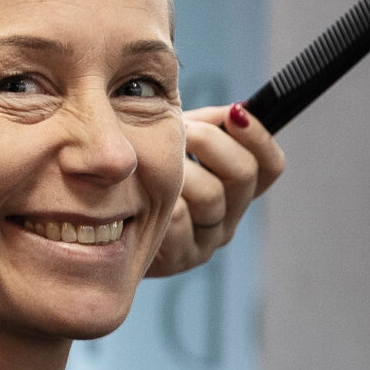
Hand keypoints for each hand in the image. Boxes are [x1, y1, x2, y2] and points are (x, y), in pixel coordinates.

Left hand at [144, 103, 283, 278]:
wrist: (99, 223)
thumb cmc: (137, 173)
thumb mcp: (174, 143)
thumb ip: (204, 125)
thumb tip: (235, 110)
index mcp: (235, 189)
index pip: (269, 166)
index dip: (259, 137)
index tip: (235, 113)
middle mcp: (228, 217)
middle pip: (244, 175)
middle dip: (210, 141)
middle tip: (180, 126)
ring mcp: (207, 242)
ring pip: (211, 194)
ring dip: (181, 167)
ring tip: (152, 155)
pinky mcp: (181, 259)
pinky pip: (179, 218)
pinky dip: (160, 198)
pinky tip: (140, 190)